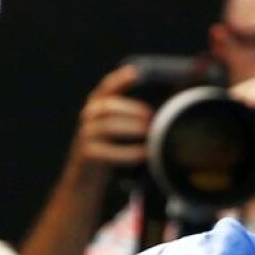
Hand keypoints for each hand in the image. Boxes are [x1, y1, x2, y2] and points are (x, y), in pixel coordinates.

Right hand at [64, 63, 152, 187]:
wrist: (86, 182)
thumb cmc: (112, 154)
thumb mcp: (121, 134)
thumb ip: (136, 121)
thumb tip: (168, 115)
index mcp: (98, 107)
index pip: (107, 88)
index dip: (120, 79)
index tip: (135, 72)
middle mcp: (88, 118)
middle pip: (108, 106)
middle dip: (132, 109)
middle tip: (152, 116)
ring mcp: (86, 136)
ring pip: (108, 126)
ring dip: (132, 128)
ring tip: (150, 133)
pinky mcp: (87, 155)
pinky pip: (108, 151)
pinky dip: (129, 152)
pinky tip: (145, 154)